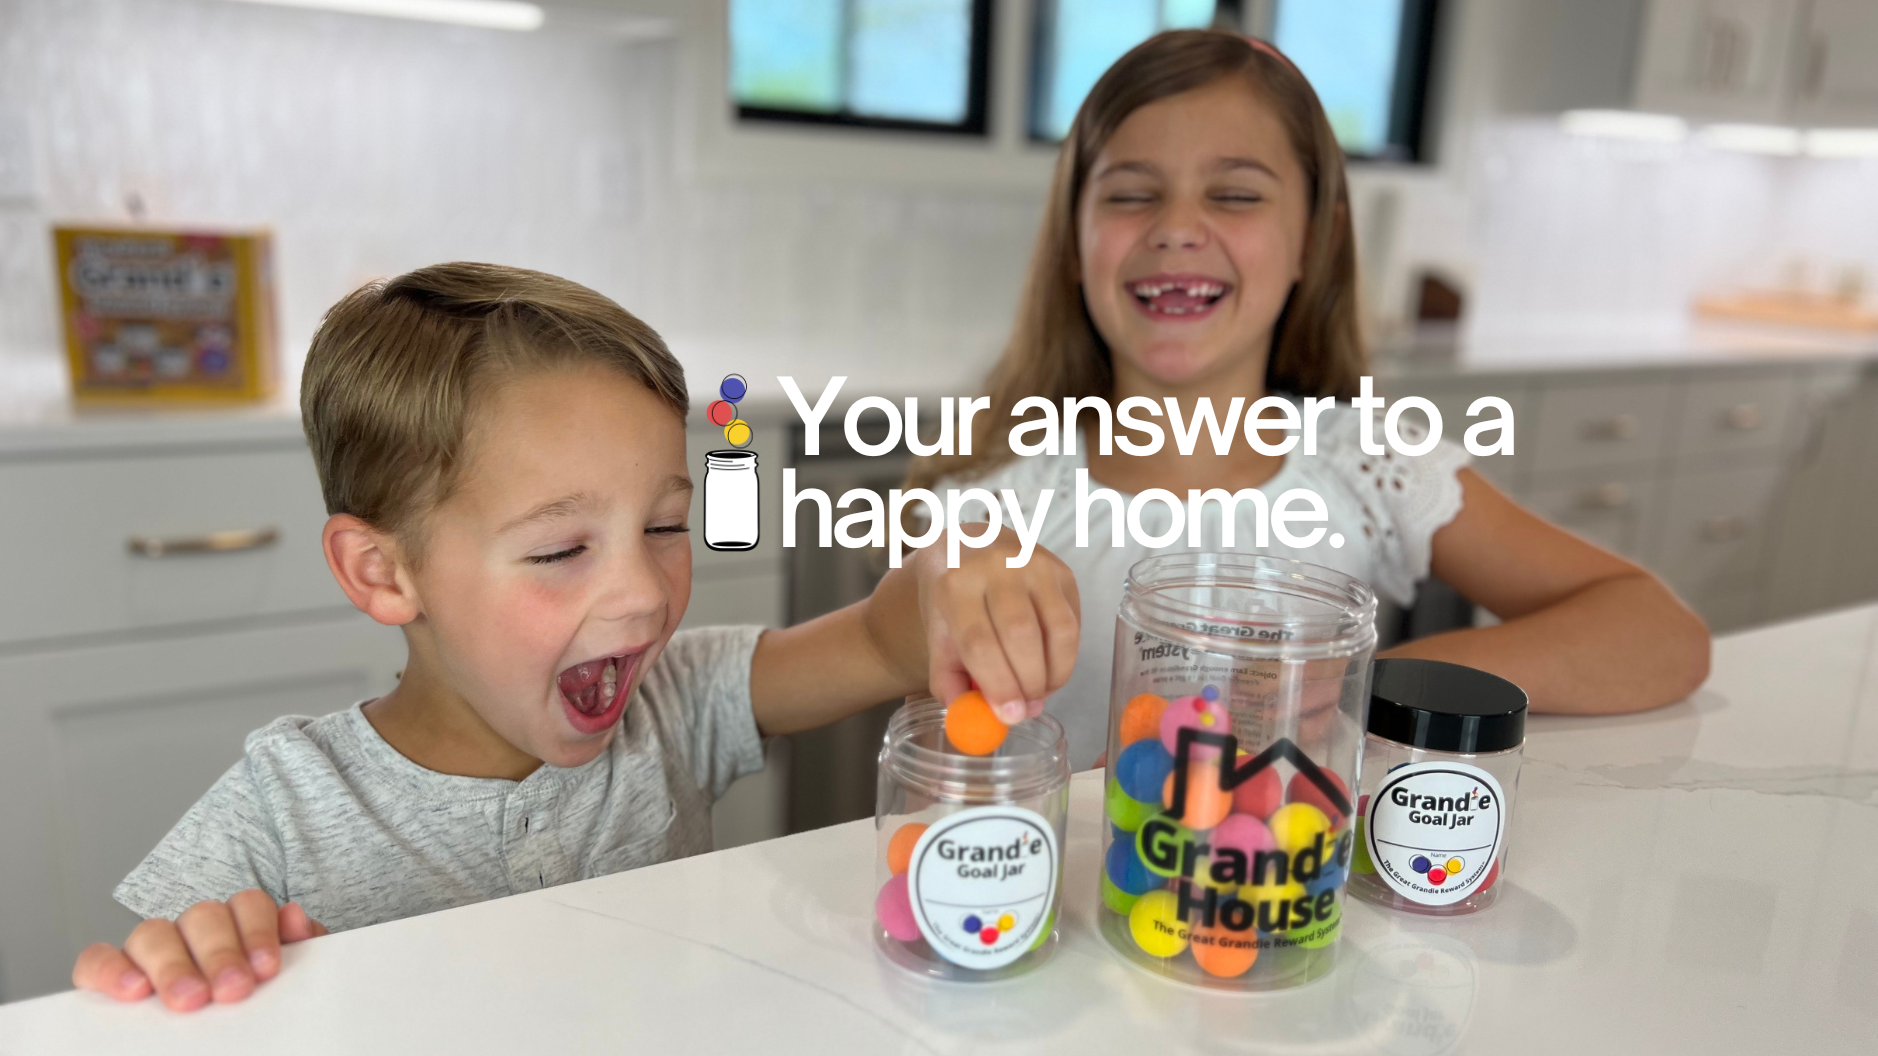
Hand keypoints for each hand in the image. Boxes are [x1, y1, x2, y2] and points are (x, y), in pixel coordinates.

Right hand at [72, 890, 326, 1011]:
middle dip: (220, 953)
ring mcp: (150, 949)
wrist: (234, 1044)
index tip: (267, 969)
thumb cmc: (259, 1007)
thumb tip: (296, 918)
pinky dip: (111, 969)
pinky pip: (96, 960)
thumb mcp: (285, 983)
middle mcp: (192, 930)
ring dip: (172, 964)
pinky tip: (133, 991)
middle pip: (202, 918)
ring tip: (190, 999)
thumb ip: (298, 950)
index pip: (247, 905)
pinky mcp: (110, 975)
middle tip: (233, 990)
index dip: (258, 931)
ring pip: (152, 933)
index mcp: (238, 925)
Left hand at [913, 528, 1079, 723]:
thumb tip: (970, 719)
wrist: (970, 547)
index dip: (998, 684)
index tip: (1010, 716)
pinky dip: (1066, 655)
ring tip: (1040, 690)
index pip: (979, 641)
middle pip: (1022, 634)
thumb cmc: (953, 598)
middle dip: (1029, 682)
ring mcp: (1035, 564)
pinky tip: (1049, 666)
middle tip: (1027, 708)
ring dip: (1056, 671)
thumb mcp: (939, 635)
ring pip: (1059, 629)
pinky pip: (1074, 622)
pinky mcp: (1063, 571)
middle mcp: (997, 567)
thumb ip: (947, 678)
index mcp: (956, 584)